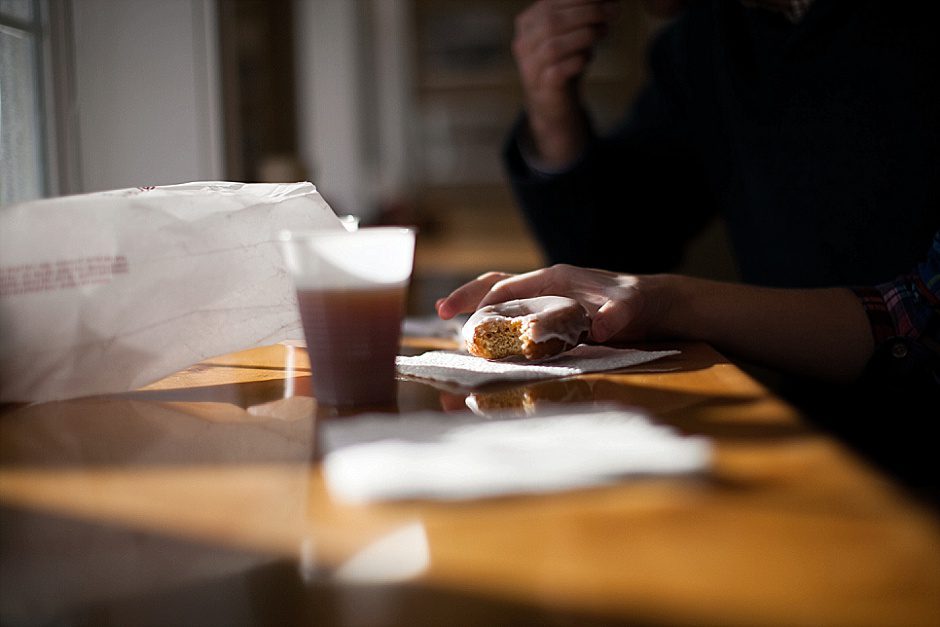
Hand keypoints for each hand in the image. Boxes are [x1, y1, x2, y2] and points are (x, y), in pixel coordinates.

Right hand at [436, 264, 672, 343]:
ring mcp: (546, 296)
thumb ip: (617, 314)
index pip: (509, 288)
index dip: (486, 306)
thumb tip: (604, 327)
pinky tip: (483, 331)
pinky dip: (494, 316)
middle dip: (466, 297)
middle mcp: (545, 284)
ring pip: (501, 295)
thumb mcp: (630, 308)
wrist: (654, 302)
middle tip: (440, 312)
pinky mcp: (551, 309)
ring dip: (475, 304)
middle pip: (496, 284)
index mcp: (555, 278)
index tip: (468, 326)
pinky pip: (514, 309)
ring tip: (447, 316)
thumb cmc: (639, 302)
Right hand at [513, 0, 620, 164]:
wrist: (553, 100)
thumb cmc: (565, 59)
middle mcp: (524, 44)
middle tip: (612, 12)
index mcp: (527, 23)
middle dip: (587, 13)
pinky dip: (577, 61)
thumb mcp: (573, 31)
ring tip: (604, 32)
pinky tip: (588, 57)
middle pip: (552, 22)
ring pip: (554, 47)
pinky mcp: (542, 88)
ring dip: (584, 36)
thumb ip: (584, 13)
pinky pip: (558, 72)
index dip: (581, 0)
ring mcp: (530, 68)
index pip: (552, 3)